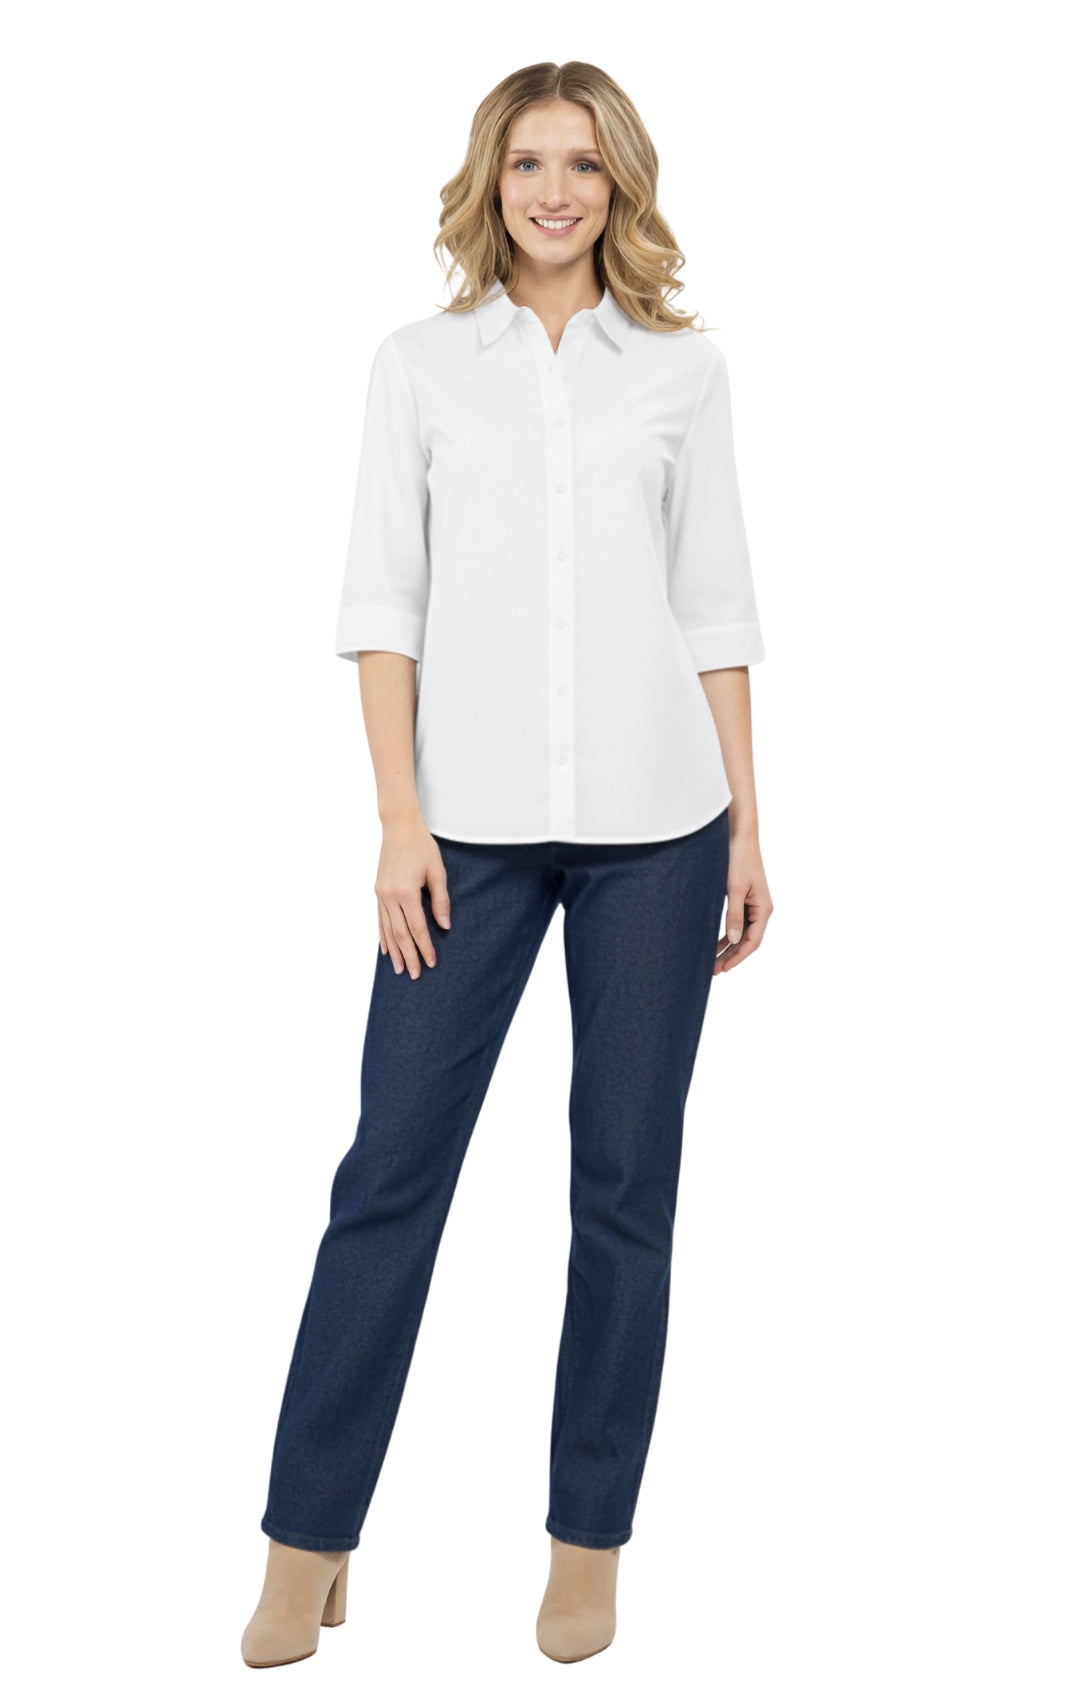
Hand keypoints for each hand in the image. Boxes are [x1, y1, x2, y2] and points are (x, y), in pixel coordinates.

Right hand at [375, 813, 451, 978]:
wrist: (399, 828)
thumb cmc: (421, 846)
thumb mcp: (437, 872)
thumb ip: (441, 900)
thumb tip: (444, 926)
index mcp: (406, 892)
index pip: (417, 928)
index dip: (425, 947)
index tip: (431, 962)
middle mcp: (390, 896)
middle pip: (400, 934)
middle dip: (409, 956)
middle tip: (416, 975)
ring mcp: (381, 895)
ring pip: (387, 930)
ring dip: (395, 951)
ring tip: (400, 969)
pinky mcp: (378, 891)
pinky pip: (380, 920)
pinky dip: (383, 936)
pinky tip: (386, 949)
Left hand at [715, 829, 772, 975]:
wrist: (739, 836)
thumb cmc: (738, 859)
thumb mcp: (733, 889)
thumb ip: (733, 915)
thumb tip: (733, 941)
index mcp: (764, 908)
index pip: (752, 941)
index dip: (738, 957)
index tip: (723, 968)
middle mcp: (761, 908)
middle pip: (747, 940)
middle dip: (731, 956)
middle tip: (714, 970)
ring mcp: (753, 904)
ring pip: (741, 933)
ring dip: (728, 947)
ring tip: (713, 961)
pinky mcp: (744, 898)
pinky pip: (737, 922)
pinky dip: (727, 933)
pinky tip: (715, 942)